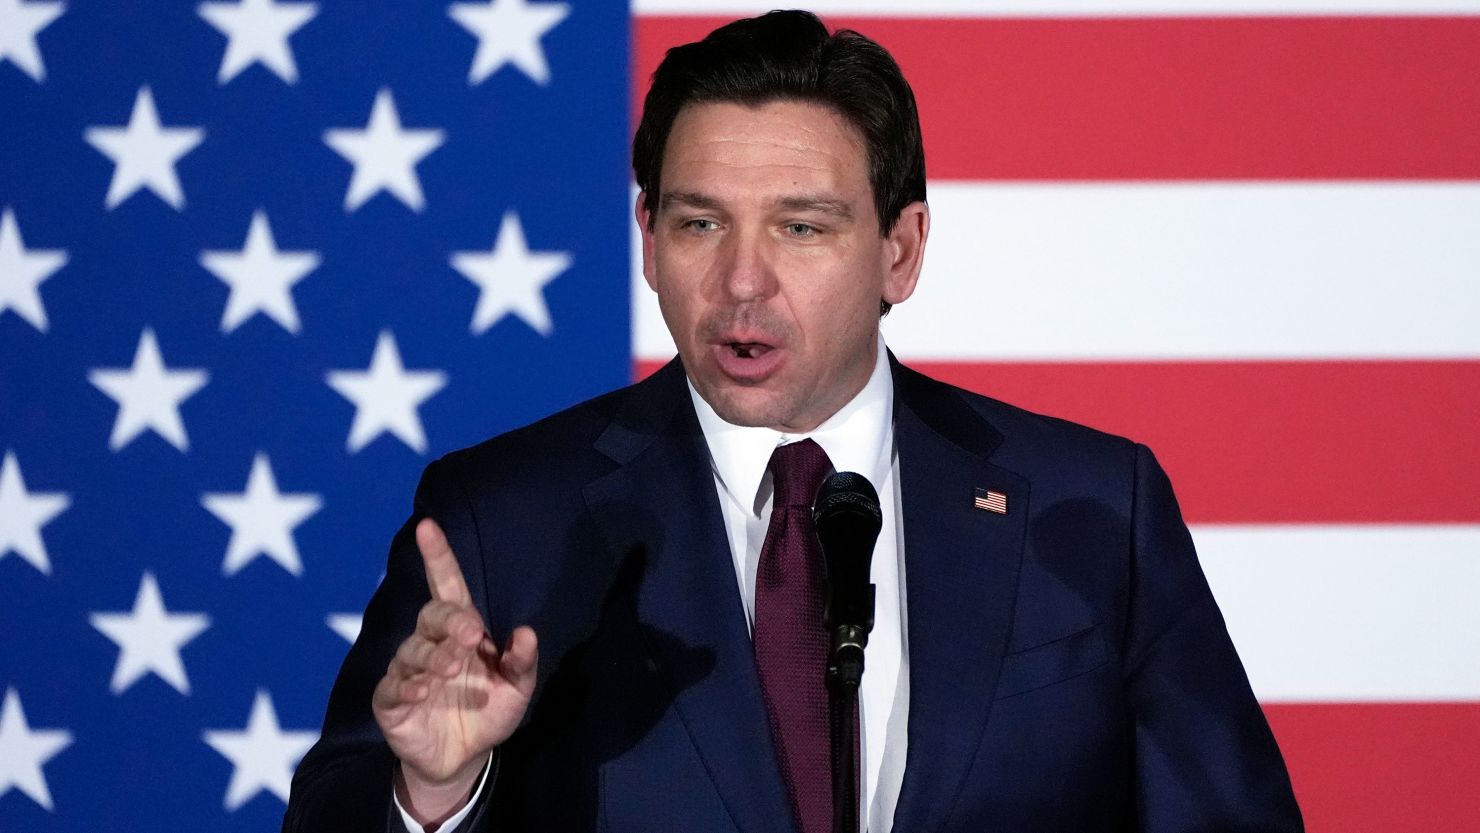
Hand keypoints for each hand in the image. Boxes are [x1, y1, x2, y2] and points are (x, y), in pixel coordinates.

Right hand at [373, 518, 537, 818]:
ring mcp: (407, 670)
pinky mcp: (390, 701)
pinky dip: (407, 686)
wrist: (463, 758)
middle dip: (449, 620)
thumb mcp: (516, 689)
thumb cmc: (488, 711)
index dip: (438, 557)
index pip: (447, 586)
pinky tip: (422, 691)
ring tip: (451, 670)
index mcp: (461, 632)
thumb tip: (527, 632)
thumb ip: (521, 662)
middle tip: (470, 636)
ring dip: (433, 657)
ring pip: (412, 650)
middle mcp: (431, 643)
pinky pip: (393, 687)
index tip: (429, 526)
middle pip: (431, 616)